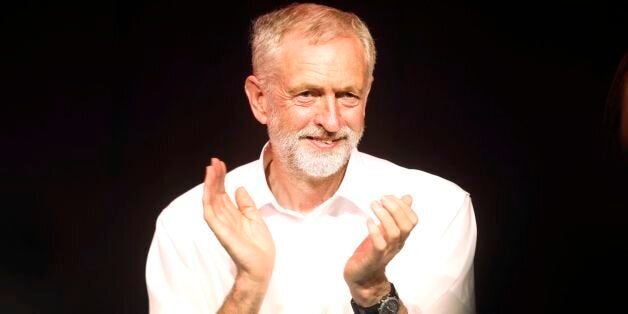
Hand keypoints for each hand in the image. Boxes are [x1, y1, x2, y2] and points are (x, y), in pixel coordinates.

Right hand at [202, 158, 274, 284]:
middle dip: (214, 177)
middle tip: (213, 161)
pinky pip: (210, 215)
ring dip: (209, 185)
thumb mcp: (255, 218)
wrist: (262, 265)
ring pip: (211, 201)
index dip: (221, 178)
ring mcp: (221, 225)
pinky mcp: (221, 232)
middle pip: (216, 194)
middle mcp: (225, 218)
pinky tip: (208, 190)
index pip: (223, 193)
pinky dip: (208, 202)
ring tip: (210, 170)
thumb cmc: (259, 245)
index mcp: (233, 214)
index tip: (220, 164)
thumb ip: (246, 204)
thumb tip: (239, 188)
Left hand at [344, 195, 416, 304]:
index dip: (403, 206)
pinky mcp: (373, 258)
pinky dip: (375, 231)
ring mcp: (386, 252)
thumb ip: (395, 215)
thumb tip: (408, 198)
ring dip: (384, 216)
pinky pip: (379, 245)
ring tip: (373, 205)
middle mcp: (397, 244)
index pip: (413, 221)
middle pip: (406, 225)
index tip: (389, 197)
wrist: (363, 278)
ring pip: (394, 233)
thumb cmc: (373, 251)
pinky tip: (369, 221)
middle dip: (395, 208)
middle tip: (381, 199)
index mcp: (401, 237)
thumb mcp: (385, 230)